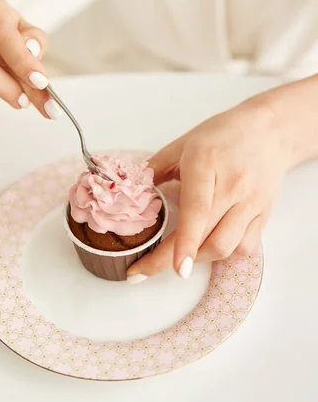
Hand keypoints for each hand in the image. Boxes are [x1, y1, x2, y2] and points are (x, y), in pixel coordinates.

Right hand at [0, 0, 60, 118]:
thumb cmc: (5, 36)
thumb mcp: (25, 31)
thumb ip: (34, 41)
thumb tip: (32, 51)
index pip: (3, 32)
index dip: (22, 59)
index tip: (40, 81)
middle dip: (15, 82)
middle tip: (34, 99)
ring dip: (1, 89)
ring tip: (20, 100)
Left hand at [127, 98, 292, 280]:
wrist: (270, 130)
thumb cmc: (223, 134)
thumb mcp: (183, 144)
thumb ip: (155, 168)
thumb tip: (131, 192)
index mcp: (206, 164)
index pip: (197, 209)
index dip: (185, 242)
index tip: (175, 268)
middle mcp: (233, 186)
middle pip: (209, 236)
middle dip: (176, 261)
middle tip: (143, 271)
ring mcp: (251, 203)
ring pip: (227, 247)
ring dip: (198, 258)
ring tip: (180, 255)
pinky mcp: (263, 215)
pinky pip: (244, 247)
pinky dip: (222, 254)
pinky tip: (207, 245)